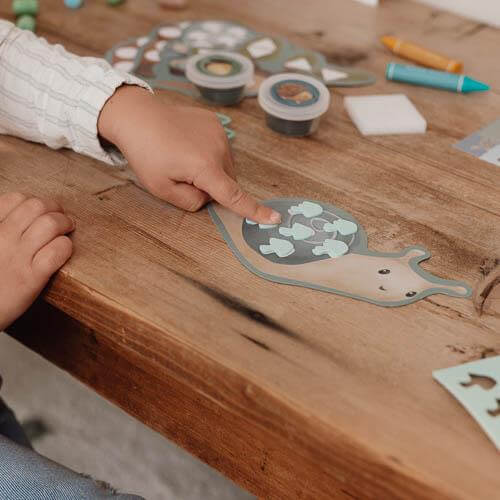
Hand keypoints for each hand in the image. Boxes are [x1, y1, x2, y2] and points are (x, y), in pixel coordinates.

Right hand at [0, 193, 73, 330]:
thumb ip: (2, 231)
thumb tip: (18, 219)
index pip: (15, 199)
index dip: (33, 202)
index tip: (40, 212)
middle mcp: (1, 238)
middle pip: (36, 206)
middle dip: (55, 209)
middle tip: (61, 218)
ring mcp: (16, 257)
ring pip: (50, 224)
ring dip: (65, 224)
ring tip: (68, 230)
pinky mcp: (31, 277)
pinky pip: (57, 251)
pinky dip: (65, 247)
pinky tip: (64, 250)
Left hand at [98, 86, 280, 224]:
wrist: (137, 116)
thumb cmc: (145, 154)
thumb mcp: (161, 188)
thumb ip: (190, 201)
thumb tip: (209, 198)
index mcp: (204, 168)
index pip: (234, 196)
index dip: (254, 210)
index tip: (275, 218)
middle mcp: (218, 149)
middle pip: (227, 181)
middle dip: (213, 187)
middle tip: (184, 178)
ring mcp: (218, 132)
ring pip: (225, 165)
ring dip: (212, 169)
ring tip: (183, 158)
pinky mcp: (214, 121)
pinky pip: (219, 147)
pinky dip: (209, 153)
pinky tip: (187, 145)